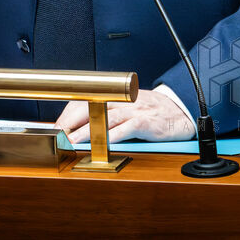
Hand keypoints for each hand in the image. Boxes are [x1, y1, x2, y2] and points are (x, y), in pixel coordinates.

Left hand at [56, 86, 195, 144]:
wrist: (182, 112)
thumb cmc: (153, 113)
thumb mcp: (128, 107)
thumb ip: (108, 114)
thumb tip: (80, 126)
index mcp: (117, 96)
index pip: (87, 99)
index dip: (69, 113)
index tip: (57, 127)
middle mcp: (124, 100)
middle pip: (91, 106)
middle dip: (71, 121)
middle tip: (58, 134)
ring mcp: (135, 111)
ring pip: (106, 118)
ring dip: (86, 130)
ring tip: (72, 140)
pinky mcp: (147, 123)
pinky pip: (127, 128)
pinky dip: (113, 136)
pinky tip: (102, 143)